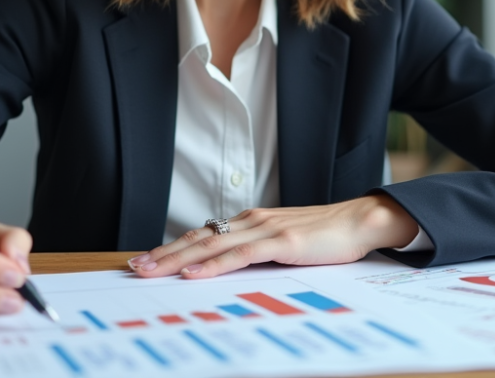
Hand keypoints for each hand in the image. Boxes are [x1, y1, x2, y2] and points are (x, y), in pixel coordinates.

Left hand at [127, 194, 419, 279]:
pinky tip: (193, 273)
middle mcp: (251, 222)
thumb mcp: (284, 245)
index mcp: (250, 222)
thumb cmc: (326, 237)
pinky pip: (239, 255)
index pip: (203, 235)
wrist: (360, 221)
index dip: (173, 248)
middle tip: (135, 267)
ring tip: (151, 270)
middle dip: (164, 254)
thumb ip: (257, 254)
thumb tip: (228, 270)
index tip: (147, 260)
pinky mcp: (281, 241)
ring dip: (178, 259)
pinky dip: (213, 265)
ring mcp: (265, 230)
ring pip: (211, 245)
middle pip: (198, 238)